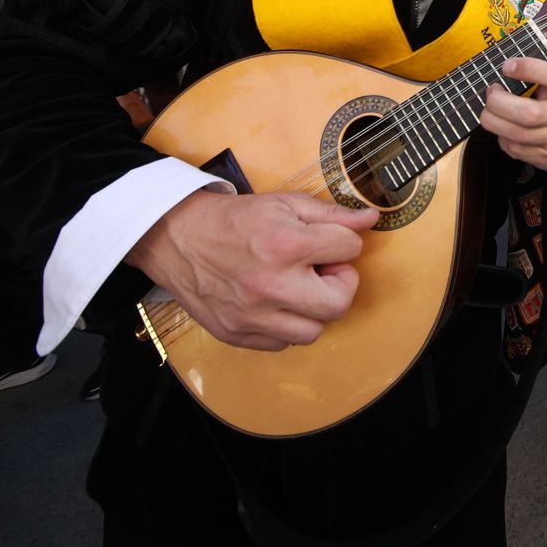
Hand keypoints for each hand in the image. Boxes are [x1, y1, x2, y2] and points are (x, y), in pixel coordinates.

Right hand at [126, 190, 377, 350]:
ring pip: (313, 331)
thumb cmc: (232, 219)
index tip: (329, 241)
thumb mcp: (283, 203)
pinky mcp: (238, 334)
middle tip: (322, 270)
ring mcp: (253, 315)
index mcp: (285, 245)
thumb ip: (330, 214)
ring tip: (298, 288)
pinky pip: (282, 343)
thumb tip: (369, 220)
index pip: (349, 250)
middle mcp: (271, 285)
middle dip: (340, 283)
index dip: (344, 242)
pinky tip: (276, 302)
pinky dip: (286, 324)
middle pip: (339, 303)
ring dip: (314, 309)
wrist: (176, 238)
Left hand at [482, 58, 546, 172]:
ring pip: (517, 135)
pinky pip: (515, 149)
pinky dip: (502, 137)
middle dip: (499, 103)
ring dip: (493, 121)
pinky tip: (503, 129)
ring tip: (489, 111)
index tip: (508, 67)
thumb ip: (544, 76)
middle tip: (492, 93)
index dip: (528, 69)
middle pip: (528, 114)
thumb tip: (508, 70)